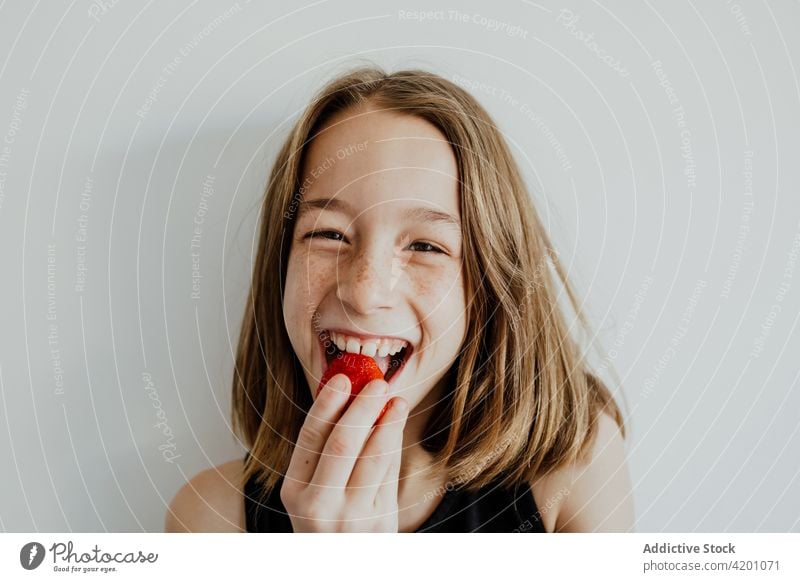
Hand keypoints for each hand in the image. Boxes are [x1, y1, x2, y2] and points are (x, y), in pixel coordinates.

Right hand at [280, 373, 408, 531]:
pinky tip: (397, 425)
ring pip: (374, 457)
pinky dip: (395, 445)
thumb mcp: (312, 492)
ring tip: (397, 400)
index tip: (342, 378)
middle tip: (377, 383)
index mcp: (295, 491)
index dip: (327, 403)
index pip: (310, 437)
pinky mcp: (380, 522)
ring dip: (389, 422)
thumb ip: (326, 451)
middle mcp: (318, 505)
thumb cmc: (327, 519)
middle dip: (362, 407)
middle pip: (342, 443)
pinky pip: (390, 475)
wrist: (342, 567)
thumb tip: (349, 397)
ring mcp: (351, 516)